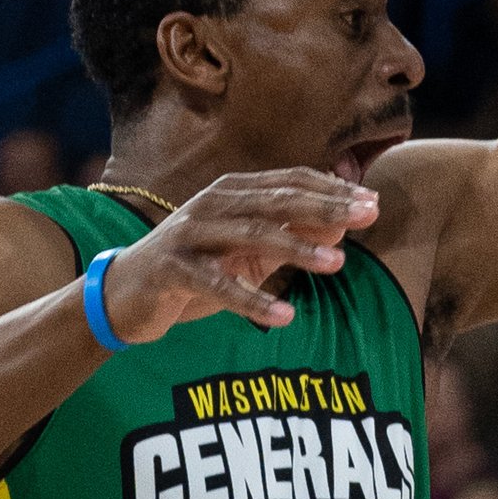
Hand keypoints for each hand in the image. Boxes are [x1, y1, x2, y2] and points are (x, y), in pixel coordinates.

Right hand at [98, 171, 378, 341]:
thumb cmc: (194, 270)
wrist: (125, 295)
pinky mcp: (172, 270)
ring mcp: (190, 234)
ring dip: (298, 249)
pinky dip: (252, 301)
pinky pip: (218, 285)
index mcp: (233, 192)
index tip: (373, 203)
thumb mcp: (247, 254)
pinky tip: (285, 316)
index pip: (291, 182)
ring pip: (252, 235)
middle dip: (326, 208)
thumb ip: (288, 239)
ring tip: (338, 264)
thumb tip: (341, 228)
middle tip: (370, 216)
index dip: (332, 191)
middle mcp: (213, 203)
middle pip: (278, 201)